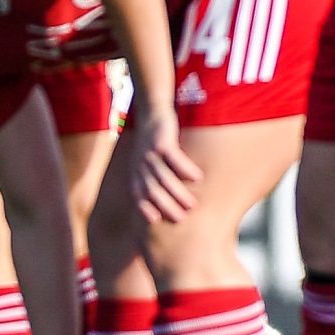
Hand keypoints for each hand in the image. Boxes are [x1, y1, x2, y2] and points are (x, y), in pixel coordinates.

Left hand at [126, 101, 201, 224]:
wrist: (152, 113)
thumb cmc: (154, 143)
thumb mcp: (148, 162)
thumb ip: (154, 179)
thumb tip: (169, 200)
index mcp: (136, 172)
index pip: (138, 194)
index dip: (145, 208)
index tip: (156, 221)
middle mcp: (140, 165)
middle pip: (152, 190)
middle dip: (165, 206)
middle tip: (181, 219)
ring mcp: (150, 153)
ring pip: (164, 177)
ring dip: (178, 193)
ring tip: (192, 205)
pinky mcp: (162, 141)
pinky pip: (174, 158)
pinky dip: (186, 169)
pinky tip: (198, 178)